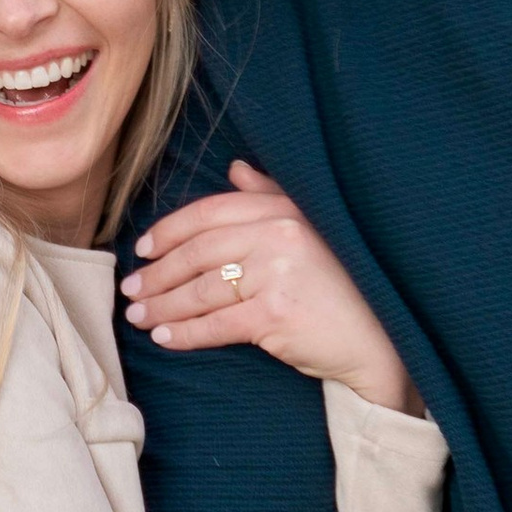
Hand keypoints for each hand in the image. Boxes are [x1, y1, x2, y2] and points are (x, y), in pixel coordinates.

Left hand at [124, 164, 417, 414]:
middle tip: (131, 288)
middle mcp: (280, 234)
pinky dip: (185, 333)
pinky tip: (165, 339)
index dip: (170, 231)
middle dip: (158, 272)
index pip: (210, 214)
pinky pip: (216, 323)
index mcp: (284, 210)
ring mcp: (278, 273)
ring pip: (201, 289)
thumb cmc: (343, 289)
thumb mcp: (312, 232)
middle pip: (199, 251)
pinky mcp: (275, 314)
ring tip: (139, 316)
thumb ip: (270, 198)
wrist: (380, 341)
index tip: (144, 249)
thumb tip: (236, 169)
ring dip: (162, 304)